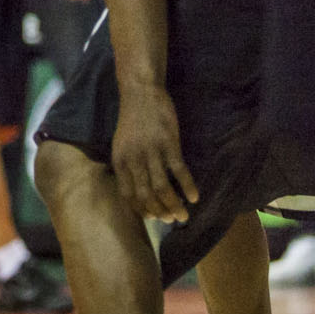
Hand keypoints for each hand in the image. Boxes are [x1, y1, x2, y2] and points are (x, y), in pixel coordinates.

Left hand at [111, 82, 199, 222]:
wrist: (140, 93)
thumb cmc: (133, 120)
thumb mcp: (122, 145)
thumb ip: (128, 164)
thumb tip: (138, 186)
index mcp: (120, 162)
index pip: (128, 194)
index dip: (140, 209)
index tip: (152, 218)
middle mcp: (133, 160)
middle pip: (146, 194)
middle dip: (159, 211)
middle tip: (171, 221)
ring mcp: (152, 152)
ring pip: (162, 187)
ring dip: (173, 205)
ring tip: (183, 216)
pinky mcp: (169, 144)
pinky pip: (179, 171)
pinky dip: (187, 186)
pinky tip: (194, 197)